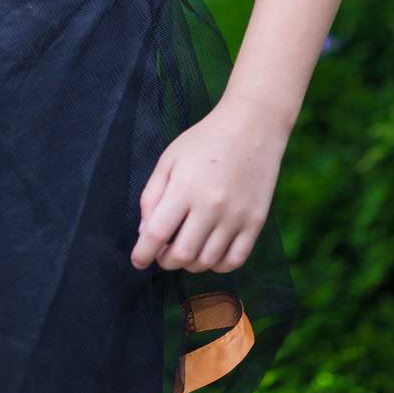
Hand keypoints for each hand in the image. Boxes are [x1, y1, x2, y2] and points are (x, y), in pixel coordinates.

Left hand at [130, 93, 290, 273]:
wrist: (252, 126)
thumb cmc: (205, 141)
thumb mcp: (169, 159)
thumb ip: (152, 196)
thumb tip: (145, 233)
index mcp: (184, 187)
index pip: (157, 234)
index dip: (143, 253)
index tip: (137, 260)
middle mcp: (210, 205)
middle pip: (182, 255)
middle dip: (165, 261)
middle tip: (163, 254)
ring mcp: (236, 216)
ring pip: (207, 262)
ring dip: (190, 264)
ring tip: (186, 249)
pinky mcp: (256, 222)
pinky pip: (235, 260)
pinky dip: (218, 265)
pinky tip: (209, 252)